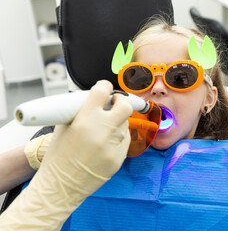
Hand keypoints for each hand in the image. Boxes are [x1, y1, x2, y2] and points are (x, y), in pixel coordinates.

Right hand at [0, 80, 131, 229]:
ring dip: (117, 122)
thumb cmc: (58, 157)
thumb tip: (91, 98)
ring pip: (125, 124)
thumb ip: (78, 111)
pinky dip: (118, 137)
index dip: (104, 86)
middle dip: (121, 100)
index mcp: (85, 120)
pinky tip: (107, 142)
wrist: (60, 186)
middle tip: (115, 102)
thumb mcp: (62, 128)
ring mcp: (112, 146)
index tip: (104, 87)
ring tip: (105, 127)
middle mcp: (102, 131)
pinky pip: (124, 140)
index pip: (102, 91)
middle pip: (124, 106)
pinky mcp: (119, 158)